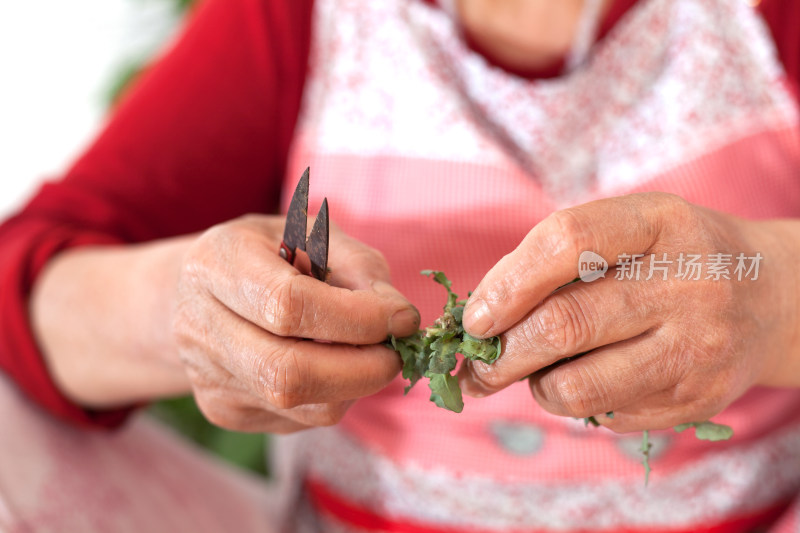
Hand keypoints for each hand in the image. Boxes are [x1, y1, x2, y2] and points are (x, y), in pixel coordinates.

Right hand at [173, 215, 418, 432]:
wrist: (195, 293)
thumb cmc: (268, 255)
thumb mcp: (312, 234)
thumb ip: (358, 266)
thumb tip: (398, 318)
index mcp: (216, 265)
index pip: (289, 306)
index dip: (358, 317)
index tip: (403, 316)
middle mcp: (199, 326)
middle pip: (289, 373)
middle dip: (364, 368)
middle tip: (397, 352)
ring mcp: (209, 377)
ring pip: (302, 405)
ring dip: (355, 385)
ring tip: (366, 353)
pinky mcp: (225, 411)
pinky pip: (300, 418)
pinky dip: (335, 395)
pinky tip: (333, 364)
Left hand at [458, 193, 798, 431]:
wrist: (772, 299)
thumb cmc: (673, 259)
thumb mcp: (633, 228)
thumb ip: (562, 258)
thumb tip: (483, 317)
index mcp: (659, 223)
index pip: (567, 242)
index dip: (507, 283)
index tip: (474, 317)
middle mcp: (685, 283)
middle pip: (564, 324)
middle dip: (501, 354)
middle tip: (476, 367)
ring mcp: (696, 346)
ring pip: (577, 385)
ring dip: (534, 386)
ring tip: (532, 375)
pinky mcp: (696, 399)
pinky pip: (605, 414)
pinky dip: (576, 403)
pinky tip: (587, 381)